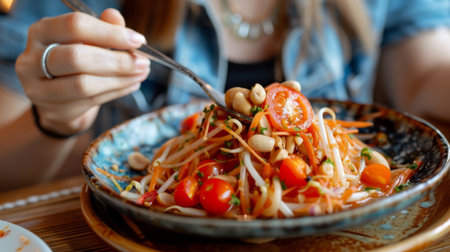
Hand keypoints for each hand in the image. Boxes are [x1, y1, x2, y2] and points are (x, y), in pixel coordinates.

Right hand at [15, 9, 149, 134]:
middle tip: (143, 62)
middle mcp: (32, 58)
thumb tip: (115, 17)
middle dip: (116, 61)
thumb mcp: (87, 41)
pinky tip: (132, 84)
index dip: (110, 33)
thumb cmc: (75, 62)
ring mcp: (38, 87)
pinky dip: (117, 92)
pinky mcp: (53, 109)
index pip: (74, 26)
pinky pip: (91, 101)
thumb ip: (102, 29)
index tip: (138, 41)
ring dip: (120, 80)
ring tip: (141, 74)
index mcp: (42, 32)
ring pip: (84, 85)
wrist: (57, 99)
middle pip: (77, 57)